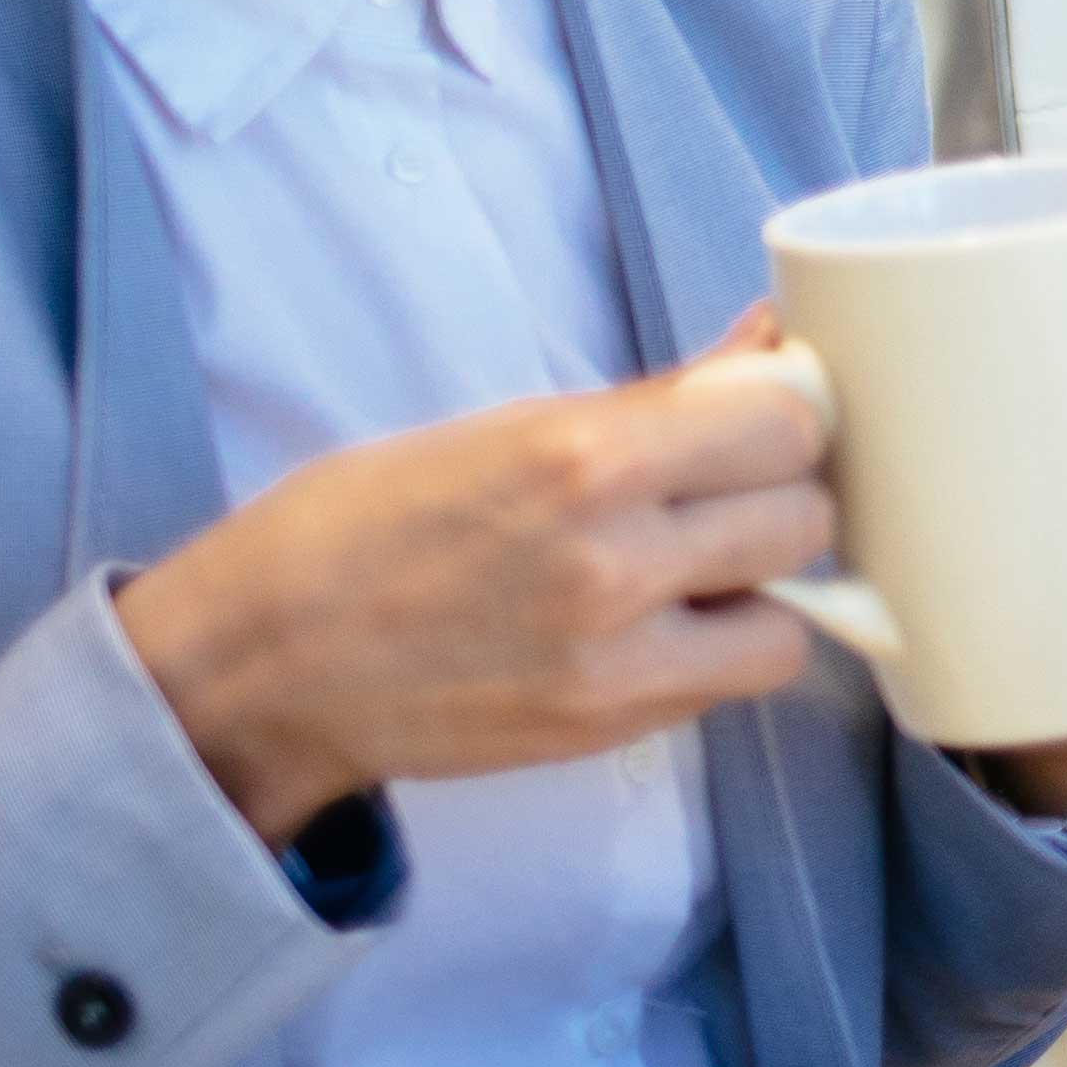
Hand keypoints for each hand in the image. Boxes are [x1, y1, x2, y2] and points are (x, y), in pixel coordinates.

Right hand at [117, 336, 844, 845]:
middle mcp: (611, 555)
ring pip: (793, 609)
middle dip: (776, 497)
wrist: (263, 664)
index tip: (753, 426)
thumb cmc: (362, 527)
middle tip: (722, 500)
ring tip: (697, 572)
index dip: (781, 419)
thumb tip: (769, 341)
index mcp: (580, 455)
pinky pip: (739, 680)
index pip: (784, 422)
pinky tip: (668, 630)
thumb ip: (656, 398)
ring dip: (762, 586)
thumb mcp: (503, 429)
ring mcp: (616, 653)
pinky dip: (725, 652)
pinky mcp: (610, 724)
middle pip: (803, 511)